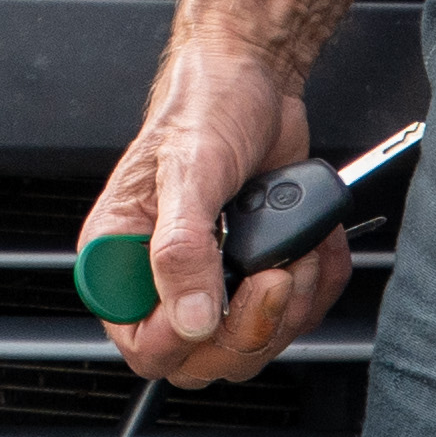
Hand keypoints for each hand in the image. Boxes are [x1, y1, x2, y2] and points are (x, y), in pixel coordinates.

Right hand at [91, 42, 331, 389]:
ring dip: (291, 304)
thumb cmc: (206, 105)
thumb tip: (191, 317)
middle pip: (201, 358)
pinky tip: (312, 244)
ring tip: (294, 245)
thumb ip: (181, 247)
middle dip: (251, 324)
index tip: (221, 304)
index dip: (184, 340)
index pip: (142, 342)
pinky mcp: (254, 275)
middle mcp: (160, 275)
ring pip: (250, 346)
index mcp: (119, 254)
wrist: (257, 78)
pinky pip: (291, 318)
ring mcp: (211, 279)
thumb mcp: (190, 169)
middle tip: (272, 272)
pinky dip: (316, 286)